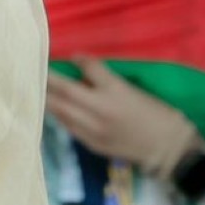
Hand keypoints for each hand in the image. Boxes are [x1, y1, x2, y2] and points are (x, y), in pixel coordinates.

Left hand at [45, 60, 199, 174]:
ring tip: (37, 87)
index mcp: (118, 91)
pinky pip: (68, 127)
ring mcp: (94, 129)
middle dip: (49, 79)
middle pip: (66, 91)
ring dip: (47, 98)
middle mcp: (102, 110)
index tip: (70, 56)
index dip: (78, 60)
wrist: (169, 149)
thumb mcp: (136, 91)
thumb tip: (82, 70)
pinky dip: (59, 116)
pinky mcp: (92, 144)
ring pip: (61, 111)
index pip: (91, 69)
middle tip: (35, 69)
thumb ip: (107, 81)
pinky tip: (53, 109)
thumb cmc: (158, 115)